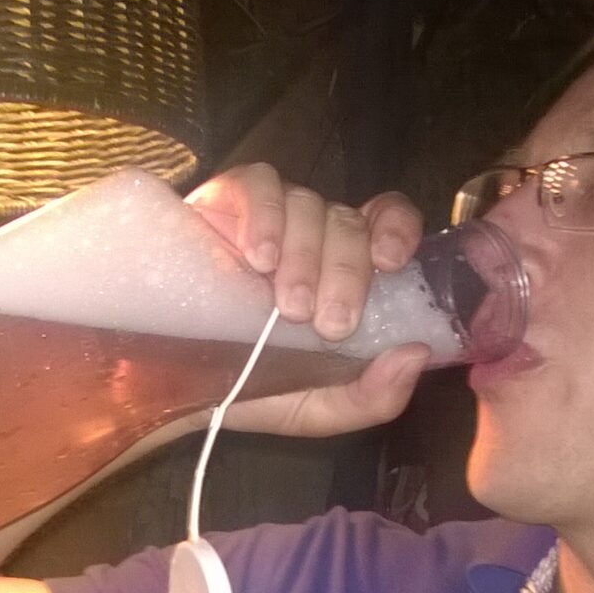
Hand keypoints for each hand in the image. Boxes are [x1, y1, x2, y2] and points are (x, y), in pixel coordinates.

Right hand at [184, 162, 430, 436]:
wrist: (175, 388)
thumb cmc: (255, 389)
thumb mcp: (320, 408)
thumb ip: (374, 395)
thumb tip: (418, 355)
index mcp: (346, 270)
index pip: (387, 220)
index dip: (396, 229)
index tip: (390, 262)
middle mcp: (314, 235)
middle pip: (348, 222)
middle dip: (346, 273)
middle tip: (326, 324)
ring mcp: (272, 215)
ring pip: (308, 204)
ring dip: (305, 256)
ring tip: (284, 305)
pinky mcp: (226, 200)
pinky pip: (258, 184)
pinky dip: (265, 216)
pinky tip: (257, 257)